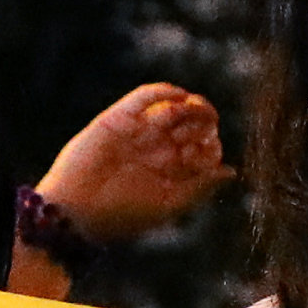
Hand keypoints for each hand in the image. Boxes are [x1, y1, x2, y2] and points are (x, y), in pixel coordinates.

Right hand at [37, 83, 231, 243]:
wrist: (75, 210)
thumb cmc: (121, 215)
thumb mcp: (168, 205)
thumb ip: (200, 188)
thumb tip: (231, 171)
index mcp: (172, 172)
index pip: (205, 149)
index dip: (212, 147)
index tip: (205, 155)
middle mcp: (158, 149)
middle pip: (195, 124)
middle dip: (204, 123)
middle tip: (197, 132)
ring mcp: (139, 132)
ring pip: (176, 107)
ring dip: (191, 106)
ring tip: (192, 112)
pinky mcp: (118, 118)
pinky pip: (146, 96)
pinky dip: (165, 92)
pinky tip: (178, 97)